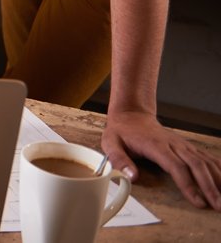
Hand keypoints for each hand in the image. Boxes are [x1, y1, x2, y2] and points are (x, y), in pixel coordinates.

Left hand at [102, 110, 220, 209]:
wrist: (132, 115)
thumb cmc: (121, 132)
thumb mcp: (110, 143)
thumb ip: (119, 159)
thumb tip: (132, 177)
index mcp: (156, 145)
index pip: (176, 166)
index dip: (188, 184)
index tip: (198, 201)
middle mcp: (174, 144)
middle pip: (196, 165)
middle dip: (210, 187)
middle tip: (218, 205)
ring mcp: (183, 145)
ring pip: (205, 161)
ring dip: (218, 179)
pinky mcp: (187, 146)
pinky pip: (207, 157)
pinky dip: (219, 168)